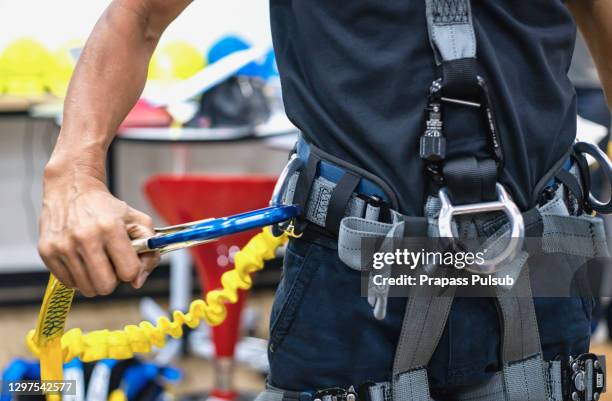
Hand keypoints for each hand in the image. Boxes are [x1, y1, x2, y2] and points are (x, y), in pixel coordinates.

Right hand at [38, 164, 159, 295]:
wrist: (72, 189)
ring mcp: (63, 246)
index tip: (127, 260)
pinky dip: (78, 277)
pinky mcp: (47, 251)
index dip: (132, 270)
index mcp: (111, 228)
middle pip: (106, 286)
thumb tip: (138, 282)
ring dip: (95, 279)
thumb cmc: (109, 209)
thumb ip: (150, 251)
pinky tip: (81, 259)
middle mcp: (85, 237)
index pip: (129, 271)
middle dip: (113, 280)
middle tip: (111, 264)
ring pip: (87, 289)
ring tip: (96, 260)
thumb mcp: (138, 221)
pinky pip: (68, 283)